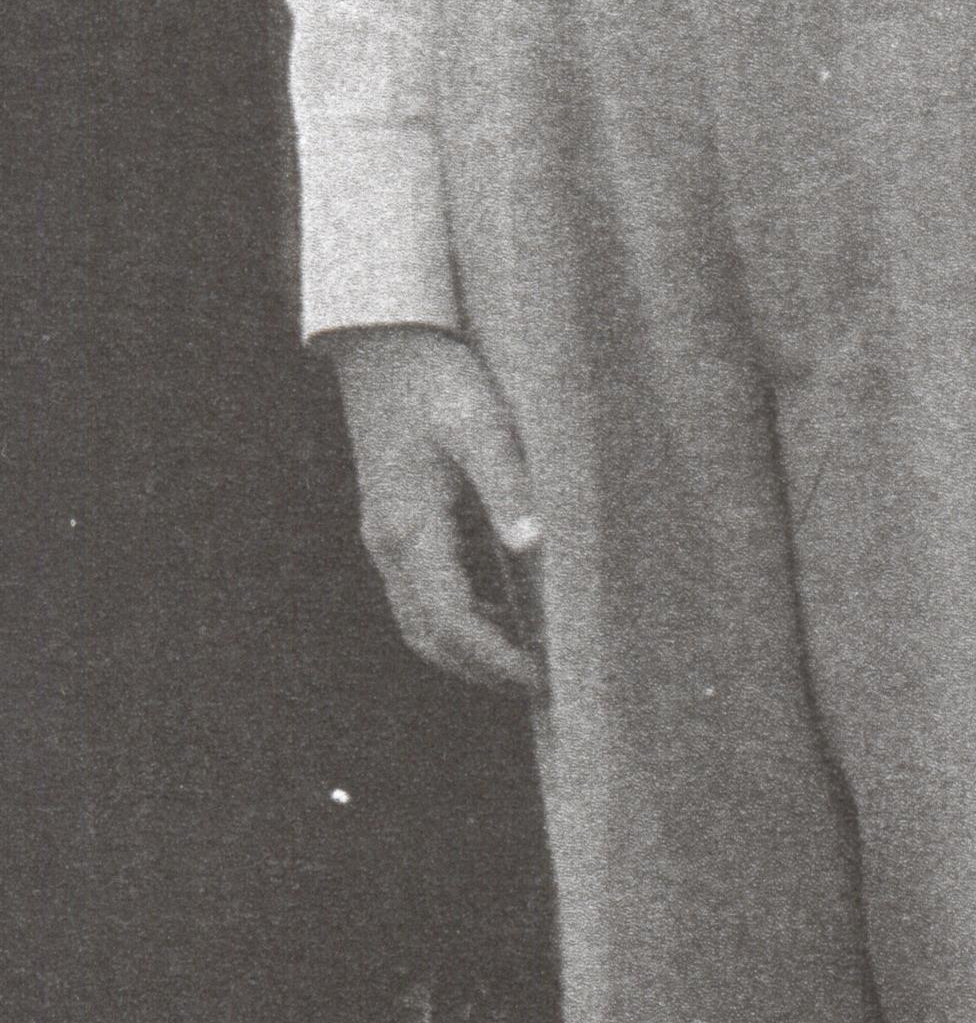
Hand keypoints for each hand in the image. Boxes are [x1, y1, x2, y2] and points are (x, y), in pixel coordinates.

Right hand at [327, 328, 543, 696]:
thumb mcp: (482, 425)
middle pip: (428, 636)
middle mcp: (387, 542)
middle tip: (542, 681)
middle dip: (481, 668)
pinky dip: (458, 616)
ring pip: (419, 620)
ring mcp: (384, 535)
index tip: (545, 677)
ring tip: (527, 654)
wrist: (384, 341)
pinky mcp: (391, 523)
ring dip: (468, 647)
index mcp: (408, 527)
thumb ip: (508, 486)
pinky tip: (501, 608)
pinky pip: (420, 592)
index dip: (497, 658)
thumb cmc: (437, 378)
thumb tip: (535, 545)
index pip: (452, 621)